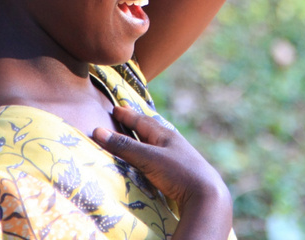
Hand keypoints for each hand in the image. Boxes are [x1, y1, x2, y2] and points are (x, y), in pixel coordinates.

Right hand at [93, 107, 232, 237]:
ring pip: (156, 143)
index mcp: (165, 135)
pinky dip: (151, 153)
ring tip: (136, 135)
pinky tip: (153, 158)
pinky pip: (160, 156)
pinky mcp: (179, 172)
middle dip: (136, 123)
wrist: (207, 196)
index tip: (116, 108)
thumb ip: (125, 146)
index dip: (127, 115)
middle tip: (124, 116)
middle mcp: (171, 143)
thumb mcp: (149, 158)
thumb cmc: (178, 172)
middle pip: (150, 129)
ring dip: (144, 138)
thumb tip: (98, 131)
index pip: (142, 121)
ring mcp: (177, 157)